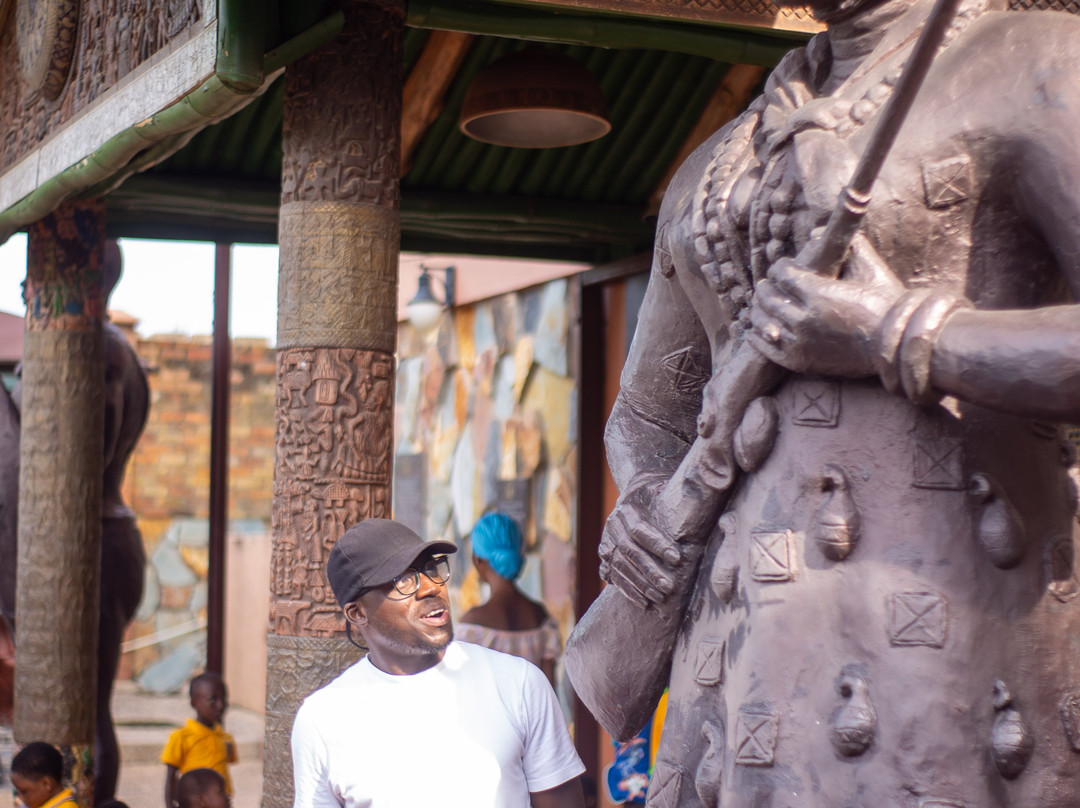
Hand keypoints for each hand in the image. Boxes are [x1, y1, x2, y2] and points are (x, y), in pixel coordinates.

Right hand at [598, 481, 700, 608]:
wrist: (637, 492)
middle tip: (669, 587)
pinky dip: (627, 590)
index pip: (639, 529)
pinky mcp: (605, 555)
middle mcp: (612, 525)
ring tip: (659, 598)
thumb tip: (711, 489)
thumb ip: (684, 494)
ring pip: (619, 566)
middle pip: (629, 552)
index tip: (677, 559)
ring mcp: (606, 541)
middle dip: (649, 571)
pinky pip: (612, 575)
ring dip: (639, 585)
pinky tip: (643, 602)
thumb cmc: (659, 493)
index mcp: (626, 508)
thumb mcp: (667, 489)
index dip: (657, 545)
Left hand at [747, 234, 904, 376]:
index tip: (784, 267)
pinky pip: (766, 348)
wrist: (896, 346)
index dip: (780, 268)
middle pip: (768, 297)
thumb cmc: (887, 305)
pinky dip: (757, 336)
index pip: (781, 274)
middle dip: (766, 287)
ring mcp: (799, 342)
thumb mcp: (871, 269)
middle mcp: (803, 318)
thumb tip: (825, 228)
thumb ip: (851, 245)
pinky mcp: (799, 362)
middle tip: (768, 285)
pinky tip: (756, 330)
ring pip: (762, 322)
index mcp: (817, 293)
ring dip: (758, 310)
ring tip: (761, 305)